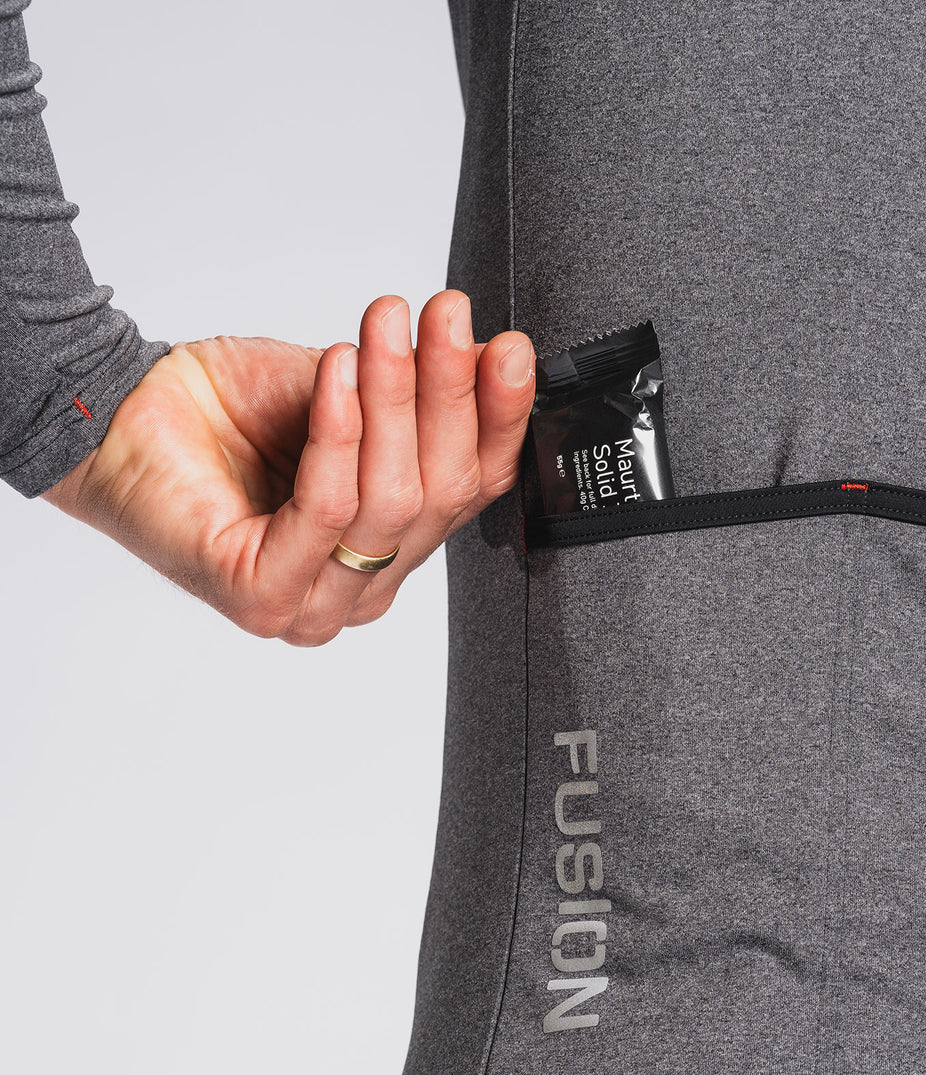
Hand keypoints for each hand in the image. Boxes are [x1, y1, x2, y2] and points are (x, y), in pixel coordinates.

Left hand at [41, 291, 535, 643]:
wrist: (119, 417)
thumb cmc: (224, 415)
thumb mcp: (344, 395)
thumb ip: (412, 397)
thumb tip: (487, 356)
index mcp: (389, 548)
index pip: (470, 491)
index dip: (498, 420)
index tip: (507, 348)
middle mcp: (360, 587)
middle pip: (439, 496)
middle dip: (449, 397)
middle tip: (444, 318)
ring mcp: (313, 604)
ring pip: (391, 502)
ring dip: (393, 401)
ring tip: (385, 328)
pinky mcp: (263, 596)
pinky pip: (328, 508)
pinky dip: (338, 433)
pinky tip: (336, 373)